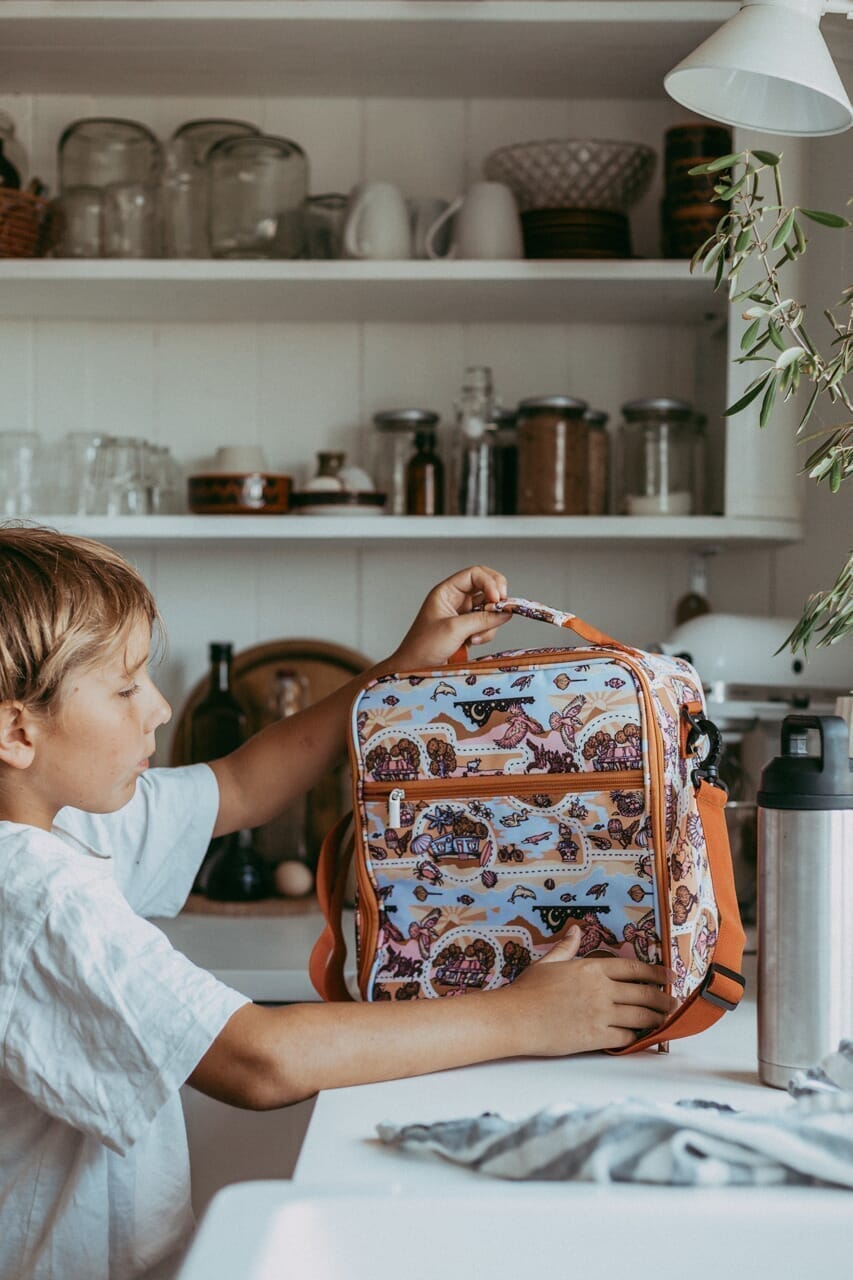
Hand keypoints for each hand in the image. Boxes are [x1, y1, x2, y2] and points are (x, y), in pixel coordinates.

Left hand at [389, 564, 510, 669]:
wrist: (415, 669)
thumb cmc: (424, 646)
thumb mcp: (454, 629)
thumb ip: (482, 619)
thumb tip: (506, 612)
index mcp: (447, 591)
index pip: (475, 574)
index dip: (490, 582)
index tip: (497, 598)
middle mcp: (456, 599)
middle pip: (487, 587)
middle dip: (496, 599)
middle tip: (501, 609)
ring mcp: (464, 614)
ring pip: (490, 608)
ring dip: (489, 622)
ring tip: (474, 637)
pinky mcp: (469, 629)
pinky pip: (487, 625)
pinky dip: (486, 634)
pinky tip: (472, 642)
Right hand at [504, 926, 676, 1054]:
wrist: (517, 1018)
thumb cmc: (529, 989)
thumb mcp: (548, 962)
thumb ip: (566, 947)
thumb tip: (575, 930)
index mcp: (592, 968)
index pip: (633, 968)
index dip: (655, 973)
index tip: (669, 976)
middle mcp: (602, 990)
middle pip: (644, 993)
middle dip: (663, 998)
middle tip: (674, 1002)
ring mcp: (601, 1014)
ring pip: (640, 1016)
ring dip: (656, 1018)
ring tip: (665, 1020)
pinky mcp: (596, 1037)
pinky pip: (626, 1037)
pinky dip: (636, 1037)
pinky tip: (640, 1036)